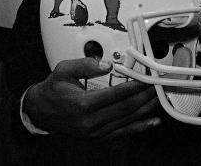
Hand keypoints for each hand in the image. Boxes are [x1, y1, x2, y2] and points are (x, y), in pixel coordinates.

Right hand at [24, 57, 160, 137]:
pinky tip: (152, 121)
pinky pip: (123, 133)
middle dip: (146, 96)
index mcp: (83, 104)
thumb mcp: (63, 70)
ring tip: (160, 97)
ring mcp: (95, 131)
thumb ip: (85, 64)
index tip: (149, 78)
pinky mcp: (97, 137)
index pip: (118, 94)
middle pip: (127, 108)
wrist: (40, 112)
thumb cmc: (52, 90)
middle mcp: (91, 121)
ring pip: (128, 120)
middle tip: (159, 85)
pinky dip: (140, 127)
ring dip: (146, 109)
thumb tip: (107, 64)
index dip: (137, 86)